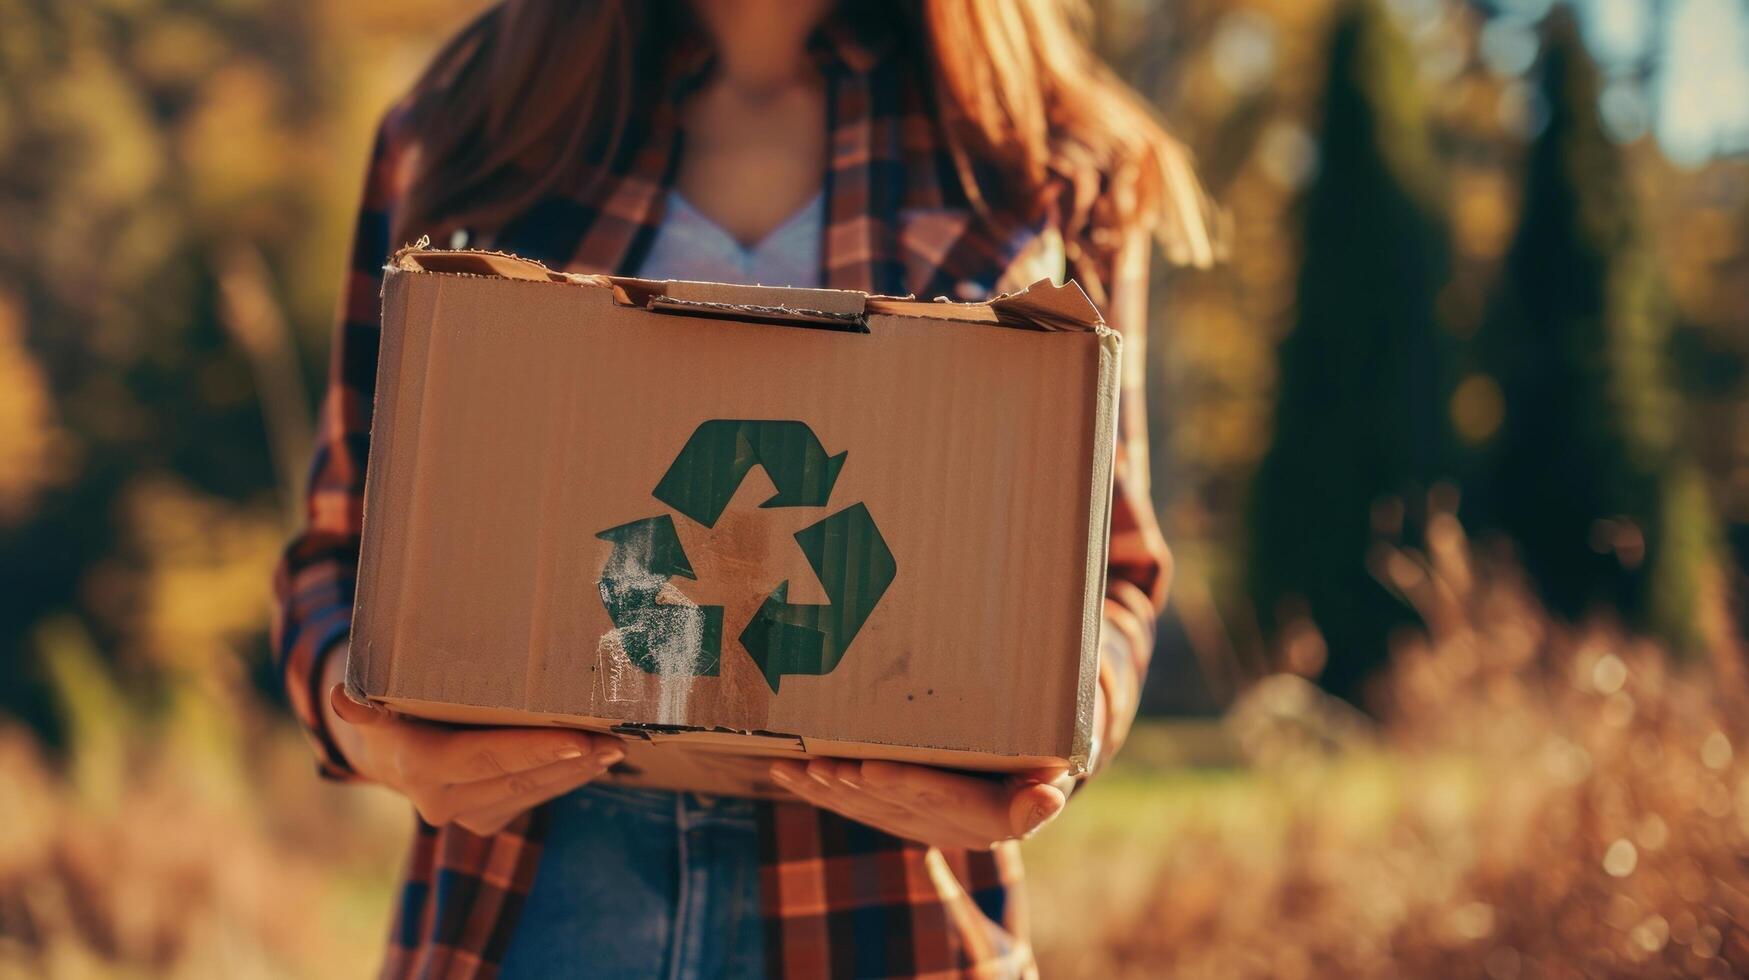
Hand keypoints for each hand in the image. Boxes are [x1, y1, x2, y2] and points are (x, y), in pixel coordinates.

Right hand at [322, 652, 623, 835]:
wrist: (387, 753)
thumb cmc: (391, 709)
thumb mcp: (374, 701)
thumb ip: (364, 703)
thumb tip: (343, 696)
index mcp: (420, 766)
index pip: (486, 757)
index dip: (535, 749)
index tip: (581, 739)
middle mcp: (441, 801)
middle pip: (517, 778)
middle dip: (571, 760)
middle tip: (615, 739)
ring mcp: (464, 816)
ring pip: (531, 793)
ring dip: (576, 773)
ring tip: (615, 748)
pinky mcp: (484, 821)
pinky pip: (532, 800)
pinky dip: (564, 779)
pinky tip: (594, 761)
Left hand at [768, 758, 1075, 849]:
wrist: (1021, 792)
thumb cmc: (1039, 771)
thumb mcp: (1051, 780)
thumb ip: (1042, 795)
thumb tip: (1048, 795)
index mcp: (984, 816)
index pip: (941, 796)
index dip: (905, 784)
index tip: (871, 769)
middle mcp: (943, 826)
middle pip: (892, 802)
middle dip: (852, 784)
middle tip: (821, 762)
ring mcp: (913, 822)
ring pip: (863, 805)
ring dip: (827, 788)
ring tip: (798, 768)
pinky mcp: (891, 814)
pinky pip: (848, 804)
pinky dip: (814, 789)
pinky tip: (783, 771)